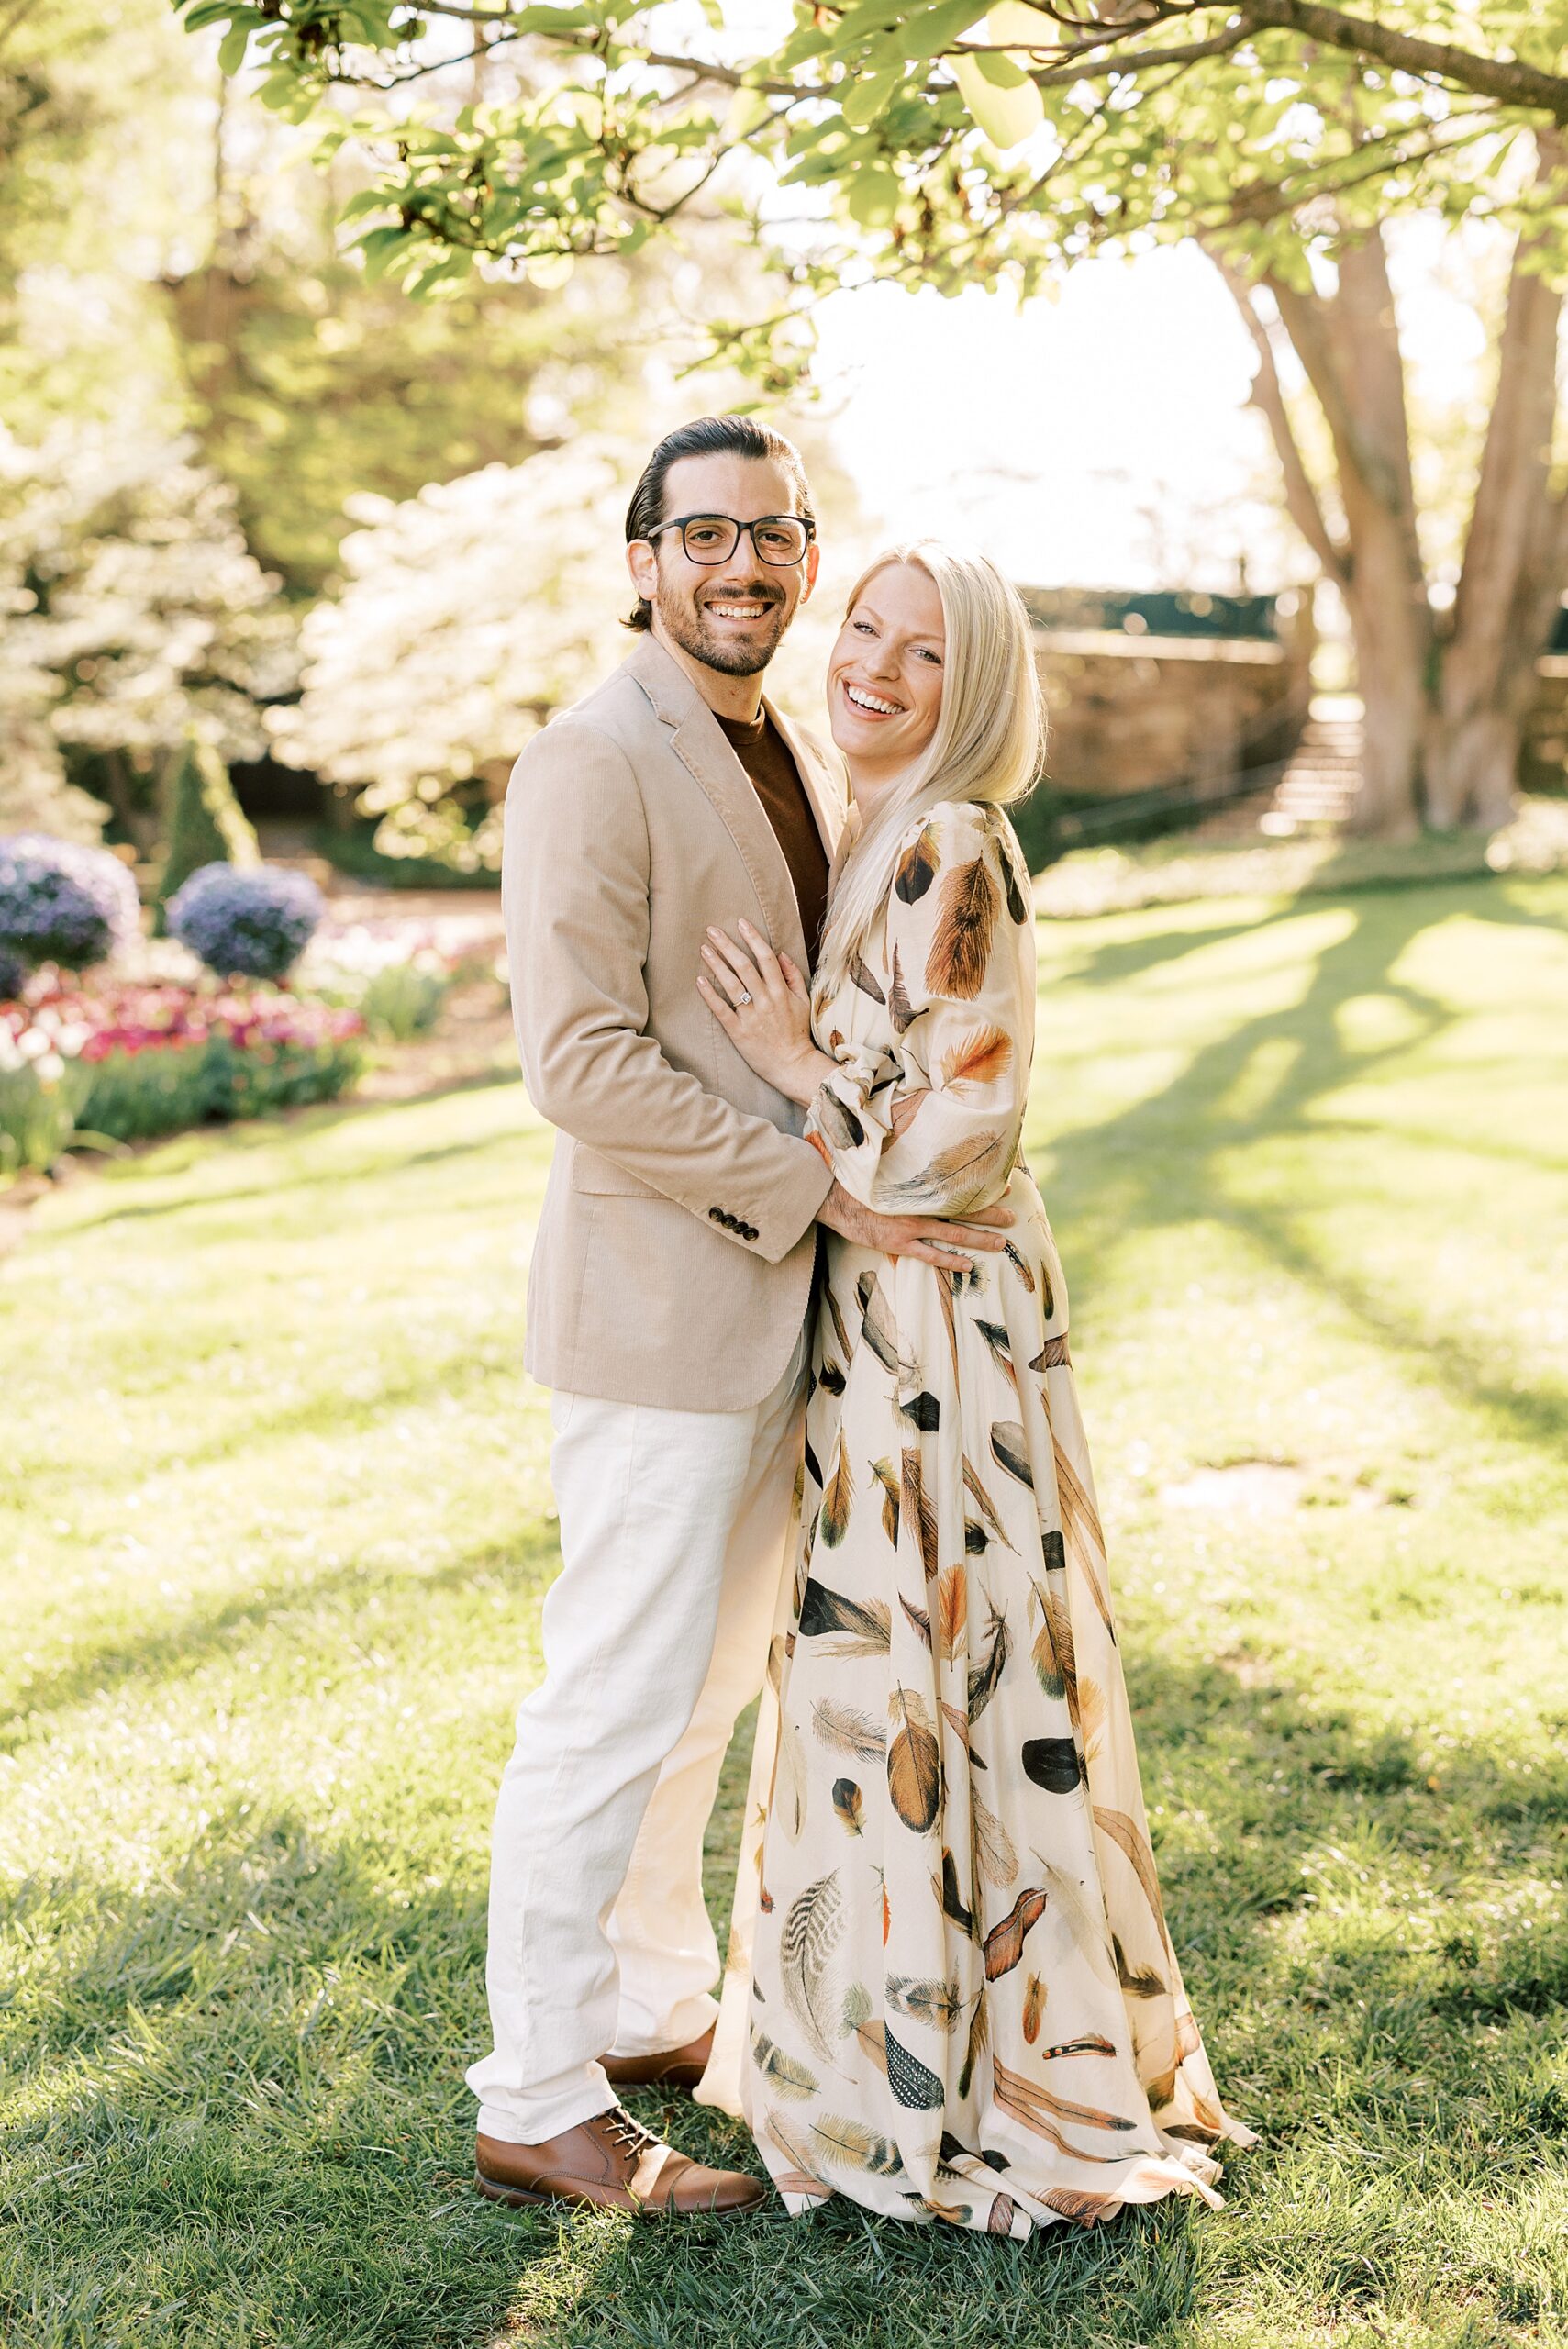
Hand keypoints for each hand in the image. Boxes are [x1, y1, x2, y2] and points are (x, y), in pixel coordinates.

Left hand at [697, 920, 832, 1105]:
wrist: (792, 1064)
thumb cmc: (797, 1032)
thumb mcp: (803, 1001)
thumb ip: (793, 976)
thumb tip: (781, 954)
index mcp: (781, 991)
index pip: (766, 958)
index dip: (753, 938)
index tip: (740, 923)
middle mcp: (766, 1001)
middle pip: (744, 966)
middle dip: (727, 945)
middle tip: (711, 930)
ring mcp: (751, 1016)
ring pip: (731, 985)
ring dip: (716, 965)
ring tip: (704, 949)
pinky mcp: (738, 1032)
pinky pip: (721, 1010)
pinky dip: (710, 995)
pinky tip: (700, 981)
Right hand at [817, 1180, 1013, 1273]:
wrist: (834, 1195)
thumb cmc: (860, 1180)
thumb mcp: (887, 1166)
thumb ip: (909, 1166)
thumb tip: (923, 1152)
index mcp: (920, 1186)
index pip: (959, 1187)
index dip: (983, 1188)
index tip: (1004, 1185)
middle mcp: (921, 1205)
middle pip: (964, 1210)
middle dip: (990, 1214)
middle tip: (1012, 1216)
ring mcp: (912, 1225)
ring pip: (954, 1233)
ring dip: (980, 1238)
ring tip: (1001, 1243)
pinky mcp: (899, 1242)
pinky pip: (930, 1254)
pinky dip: (950, 1260)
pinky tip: (968, 1266)